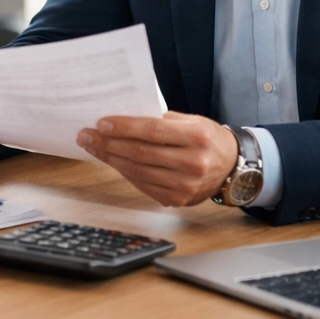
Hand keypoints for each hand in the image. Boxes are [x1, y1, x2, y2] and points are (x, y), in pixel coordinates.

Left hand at [76, 112, 237, 206]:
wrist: (232, 167)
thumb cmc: (207, 139)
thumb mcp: (192, 121)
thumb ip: (162, 120)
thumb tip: (123, 118)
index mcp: (197, 138)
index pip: (153, 131)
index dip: (124, 127)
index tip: (101, 123)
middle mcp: (193, 163)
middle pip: (141, 153)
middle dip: (108, 143)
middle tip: (86, 135)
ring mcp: (185, 185)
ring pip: (138, 171)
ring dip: (110, 158)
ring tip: (92, 147)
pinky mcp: (177, 200)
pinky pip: (142, 185)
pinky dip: (124, 172)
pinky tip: (111, 161)